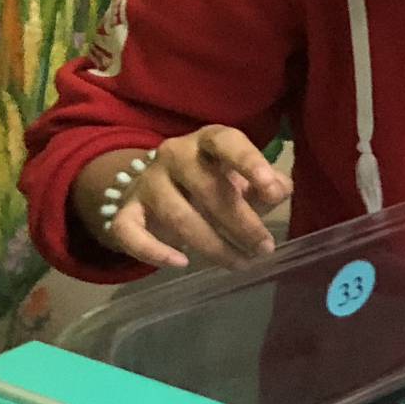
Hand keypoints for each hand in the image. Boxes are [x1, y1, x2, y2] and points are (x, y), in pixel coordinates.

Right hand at [85, 127, 289, 270]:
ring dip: (212, 245)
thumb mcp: (244, 176)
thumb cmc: (214, 180)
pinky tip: (181, 263)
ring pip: (177, 215)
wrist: (156, 187)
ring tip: (240, 263)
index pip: (227, 142)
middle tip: (264, 248)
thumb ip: (267, 183)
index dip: (250, 164)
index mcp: (208, 140)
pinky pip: (131, 233)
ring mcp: (147, 182)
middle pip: (207, 188)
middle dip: (241, 223)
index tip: (272, 192)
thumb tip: (279, 192)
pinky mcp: (126, 211)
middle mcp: (174, 154)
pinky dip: (153, 252)